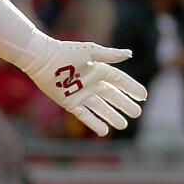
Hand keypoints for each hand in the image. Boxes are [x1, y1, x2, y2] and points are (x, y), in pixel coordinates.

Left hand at [20, 38, 145, 136]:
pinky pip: (85, 115)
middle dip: (124, 104)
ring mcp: (80, 94)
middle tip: (137, 113)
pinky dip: (94, 123)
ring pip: (100, 108)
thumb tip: (129, 54)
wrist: (41, 59)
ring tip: (123, 125)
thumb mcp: (89, 52)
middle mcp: (91, 83)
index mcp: (97, 70)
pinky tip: (105, 131)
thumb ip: (109, 55)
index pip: (119, 80)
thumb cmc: (65, 52)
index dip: (131, 88)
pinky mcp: (69, 102)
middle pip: (112, 96)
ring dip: (112, 116)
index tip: (143, 96)